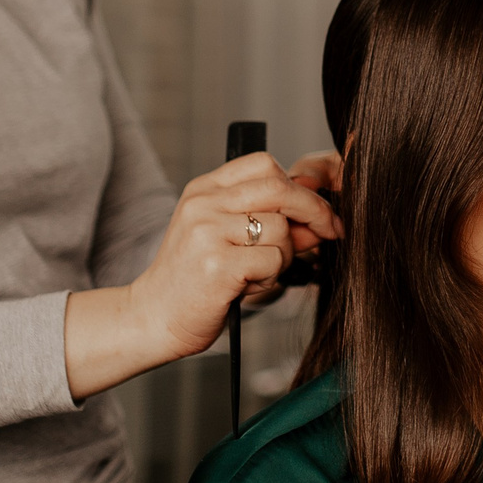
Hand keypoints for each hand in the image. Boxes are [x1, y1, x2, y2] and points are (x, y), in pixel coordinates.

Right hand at [64, 153, 341, 396]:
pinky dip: (271, 278)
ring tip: (258, 274)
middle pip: (279, 188)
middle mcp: (203, 204)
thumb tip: (321, 215)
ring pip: (281, 229)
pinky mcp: (218, 265)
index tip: (316, 210)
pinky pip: (273, 261)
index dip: (299, 186)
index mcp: (204, 190)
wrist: (152, 318)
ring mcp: (208, 232)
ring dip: (285, 257)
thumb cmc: (193, 281)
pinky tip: (247, 287)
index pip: (264, 164)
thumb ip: (268, 221)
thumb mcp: (225, 239)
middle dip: (315, 210)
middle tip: (330, 231)